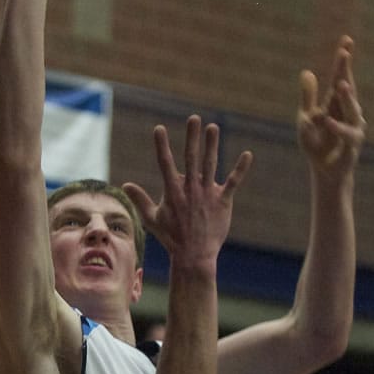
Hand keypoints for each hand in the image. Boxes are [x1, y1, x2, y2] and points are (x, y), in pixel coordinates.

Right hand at [122, 116, 251, 265]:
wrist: (194, 255)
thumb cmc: (171, 237)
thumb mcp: (152, 218)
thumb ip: (139, 199)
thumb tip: (125, 184)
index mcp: (173, 192)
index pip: (165, 164)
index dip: (162, 146)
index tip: (159, 128)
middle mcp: (190, 189)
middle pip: (191, 158)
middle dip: (192, 137)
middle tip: (193, 118)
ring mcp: (207, 194)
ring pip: (210, 165)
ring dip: (212, 145)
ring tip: (213, 127)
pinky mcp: (223, 201)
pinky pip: (233, 182)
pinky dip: (240, 169)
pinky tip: (247, 155)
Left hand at [298, 35, 364, 178]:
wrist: (324, 170)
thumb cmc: (316, 143)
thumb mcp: (306, 118)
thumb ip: (307, 96)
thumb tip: (306, 71)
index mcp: (335, 103)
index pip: (340, 77)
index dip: (343, 60)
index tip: (346, 40)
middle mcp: (348, 112)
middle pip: (347, 87)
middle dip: (346, 70)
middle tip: (344, 52)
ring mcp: (353, 128)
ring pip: (352, 110)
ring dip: (347, 97)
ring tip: (341, 83)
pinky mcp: (352, 146)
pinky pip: (346, 135)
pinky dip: (337, 127)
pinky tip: (327, 119)